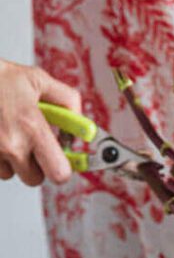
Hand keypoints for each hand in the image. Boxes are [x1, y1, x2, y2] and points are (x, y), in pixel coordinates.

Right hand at [0, 59, 80, 185]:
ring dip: (13, 161)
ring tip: (9, 135)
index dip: (62, 169)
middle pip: (34, 179)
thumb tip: (82, 124)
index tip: (60, 160)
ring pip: (11, 174)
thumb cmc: (0, 78)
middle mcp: (11, 144)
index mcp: (32, 127)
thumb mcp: (39, 80)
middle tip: (32, 145)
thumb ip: (67, 100)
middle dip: (36, 165)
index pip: (59, 173)